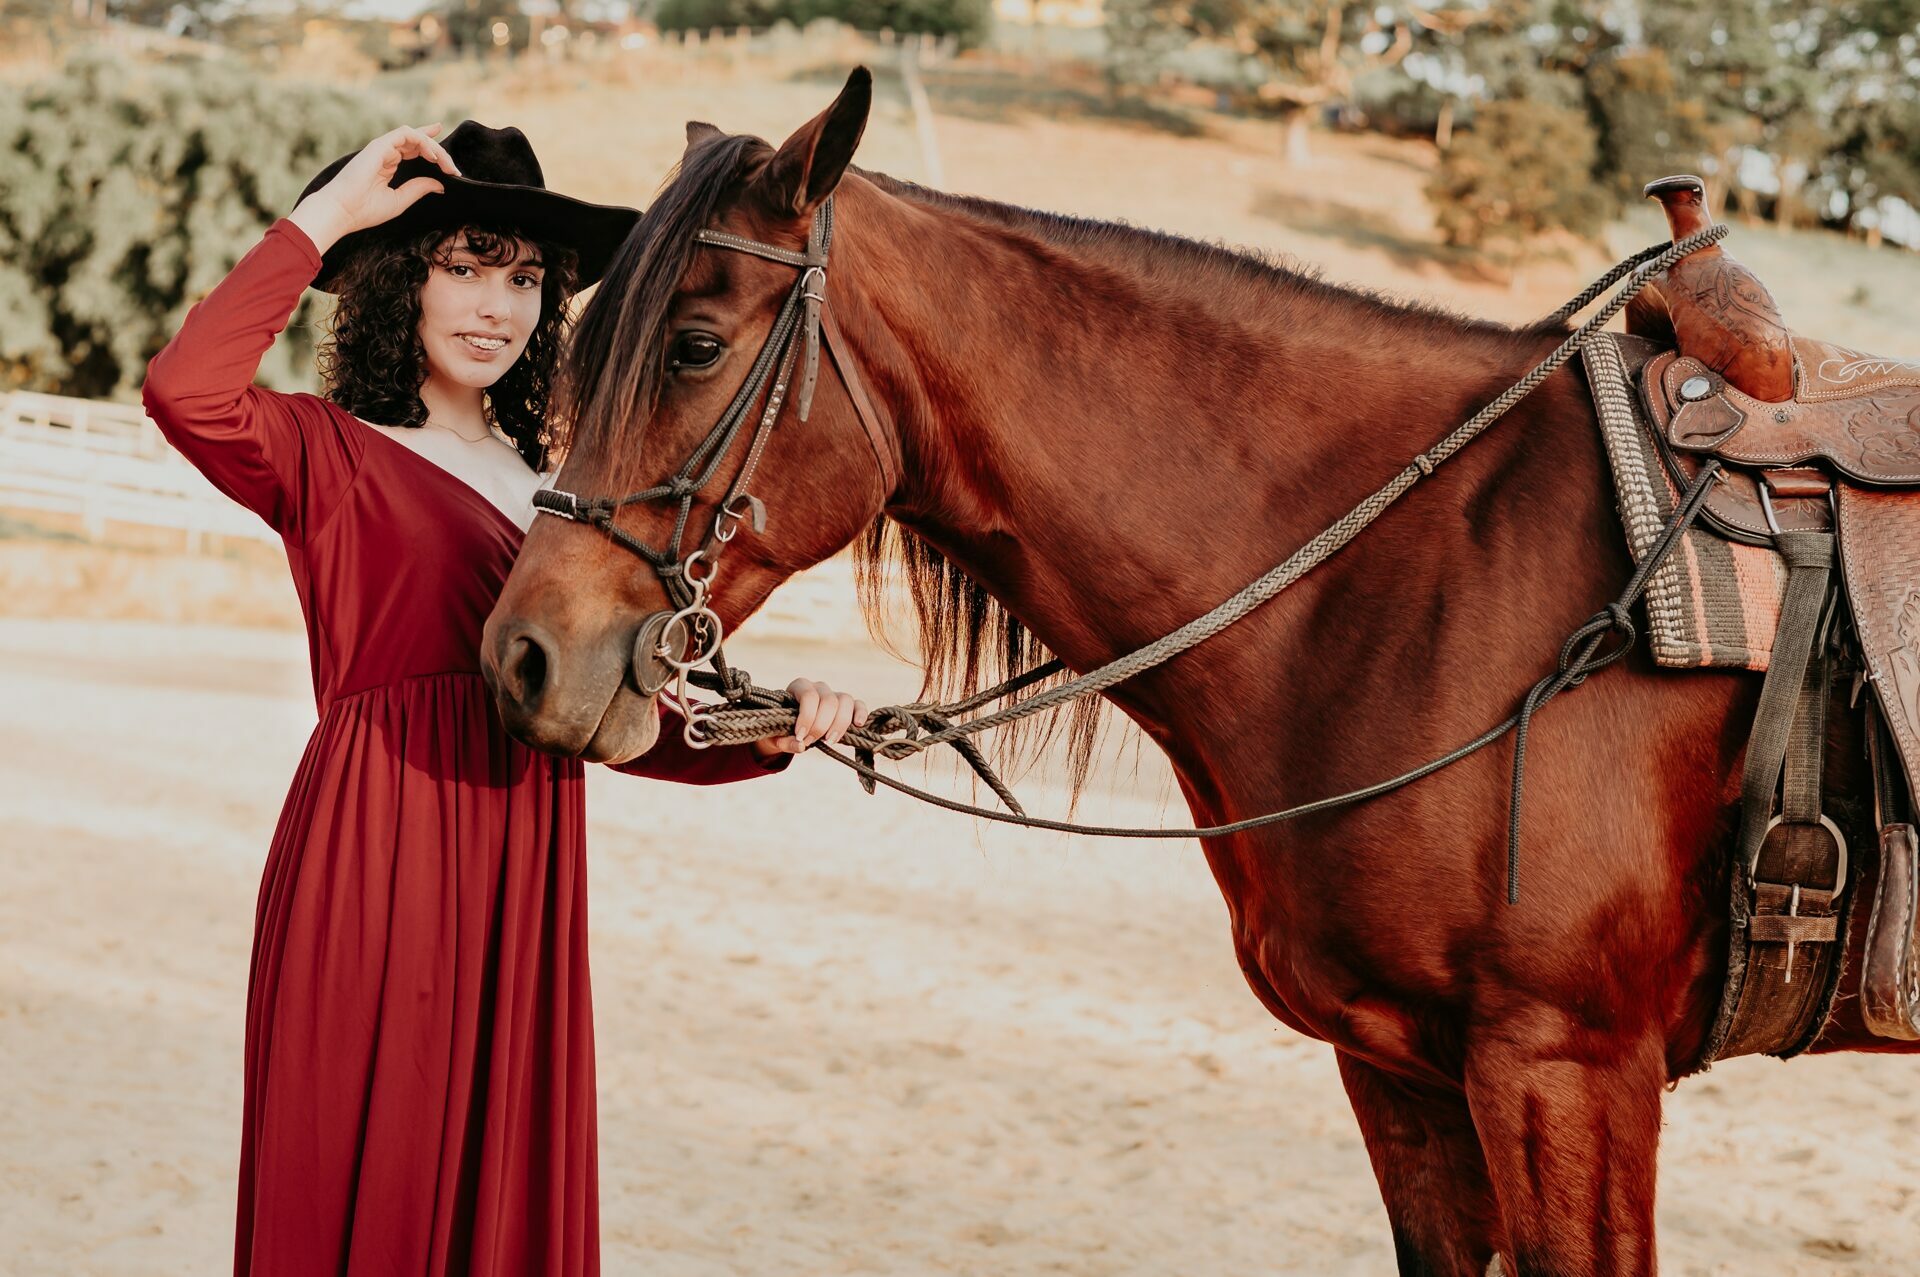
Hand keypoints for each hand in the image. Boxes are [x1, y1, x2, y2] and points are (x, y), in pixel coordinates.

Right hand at [287, 123, 460, 253]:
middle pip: (418, 143)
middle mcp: (386, 154)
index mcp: (388, 165)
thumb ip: (419, 188)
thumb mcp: (400, 200)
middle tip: (454, 170)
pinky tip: (434, 156)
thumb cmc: (365, 210)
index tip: (449, 159)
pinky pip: (406, 135)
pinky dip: (423, 142)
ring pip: (415, 136)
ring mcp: (382, 148)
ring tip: (446, 164)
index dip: (431, 148)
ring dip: (434, 148)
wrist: (343, 211)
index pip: (413, 150)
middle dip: (439, 153)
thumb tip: (440, 184)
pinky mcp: (379, 145)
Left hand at [752, 678, 866, 757]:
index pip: (809, 696)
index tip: (800, 736)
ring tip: (829, 741)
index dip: (807, 717)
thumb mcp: (775, 737)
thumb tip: (800, 746)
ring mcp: (834, 695)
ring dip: (839, 724)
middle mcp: (818, 687)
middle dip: (821, 725)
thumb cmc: (780, 730)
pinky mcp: (846, 706)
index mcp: (799, 687)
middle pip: (829, 701)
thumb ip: (784, 742)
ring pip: (845, 700)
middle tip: (811, 742)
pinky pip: (858, 704)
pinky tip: (858, 725)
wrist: (788, 729)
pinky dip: (860, 713)